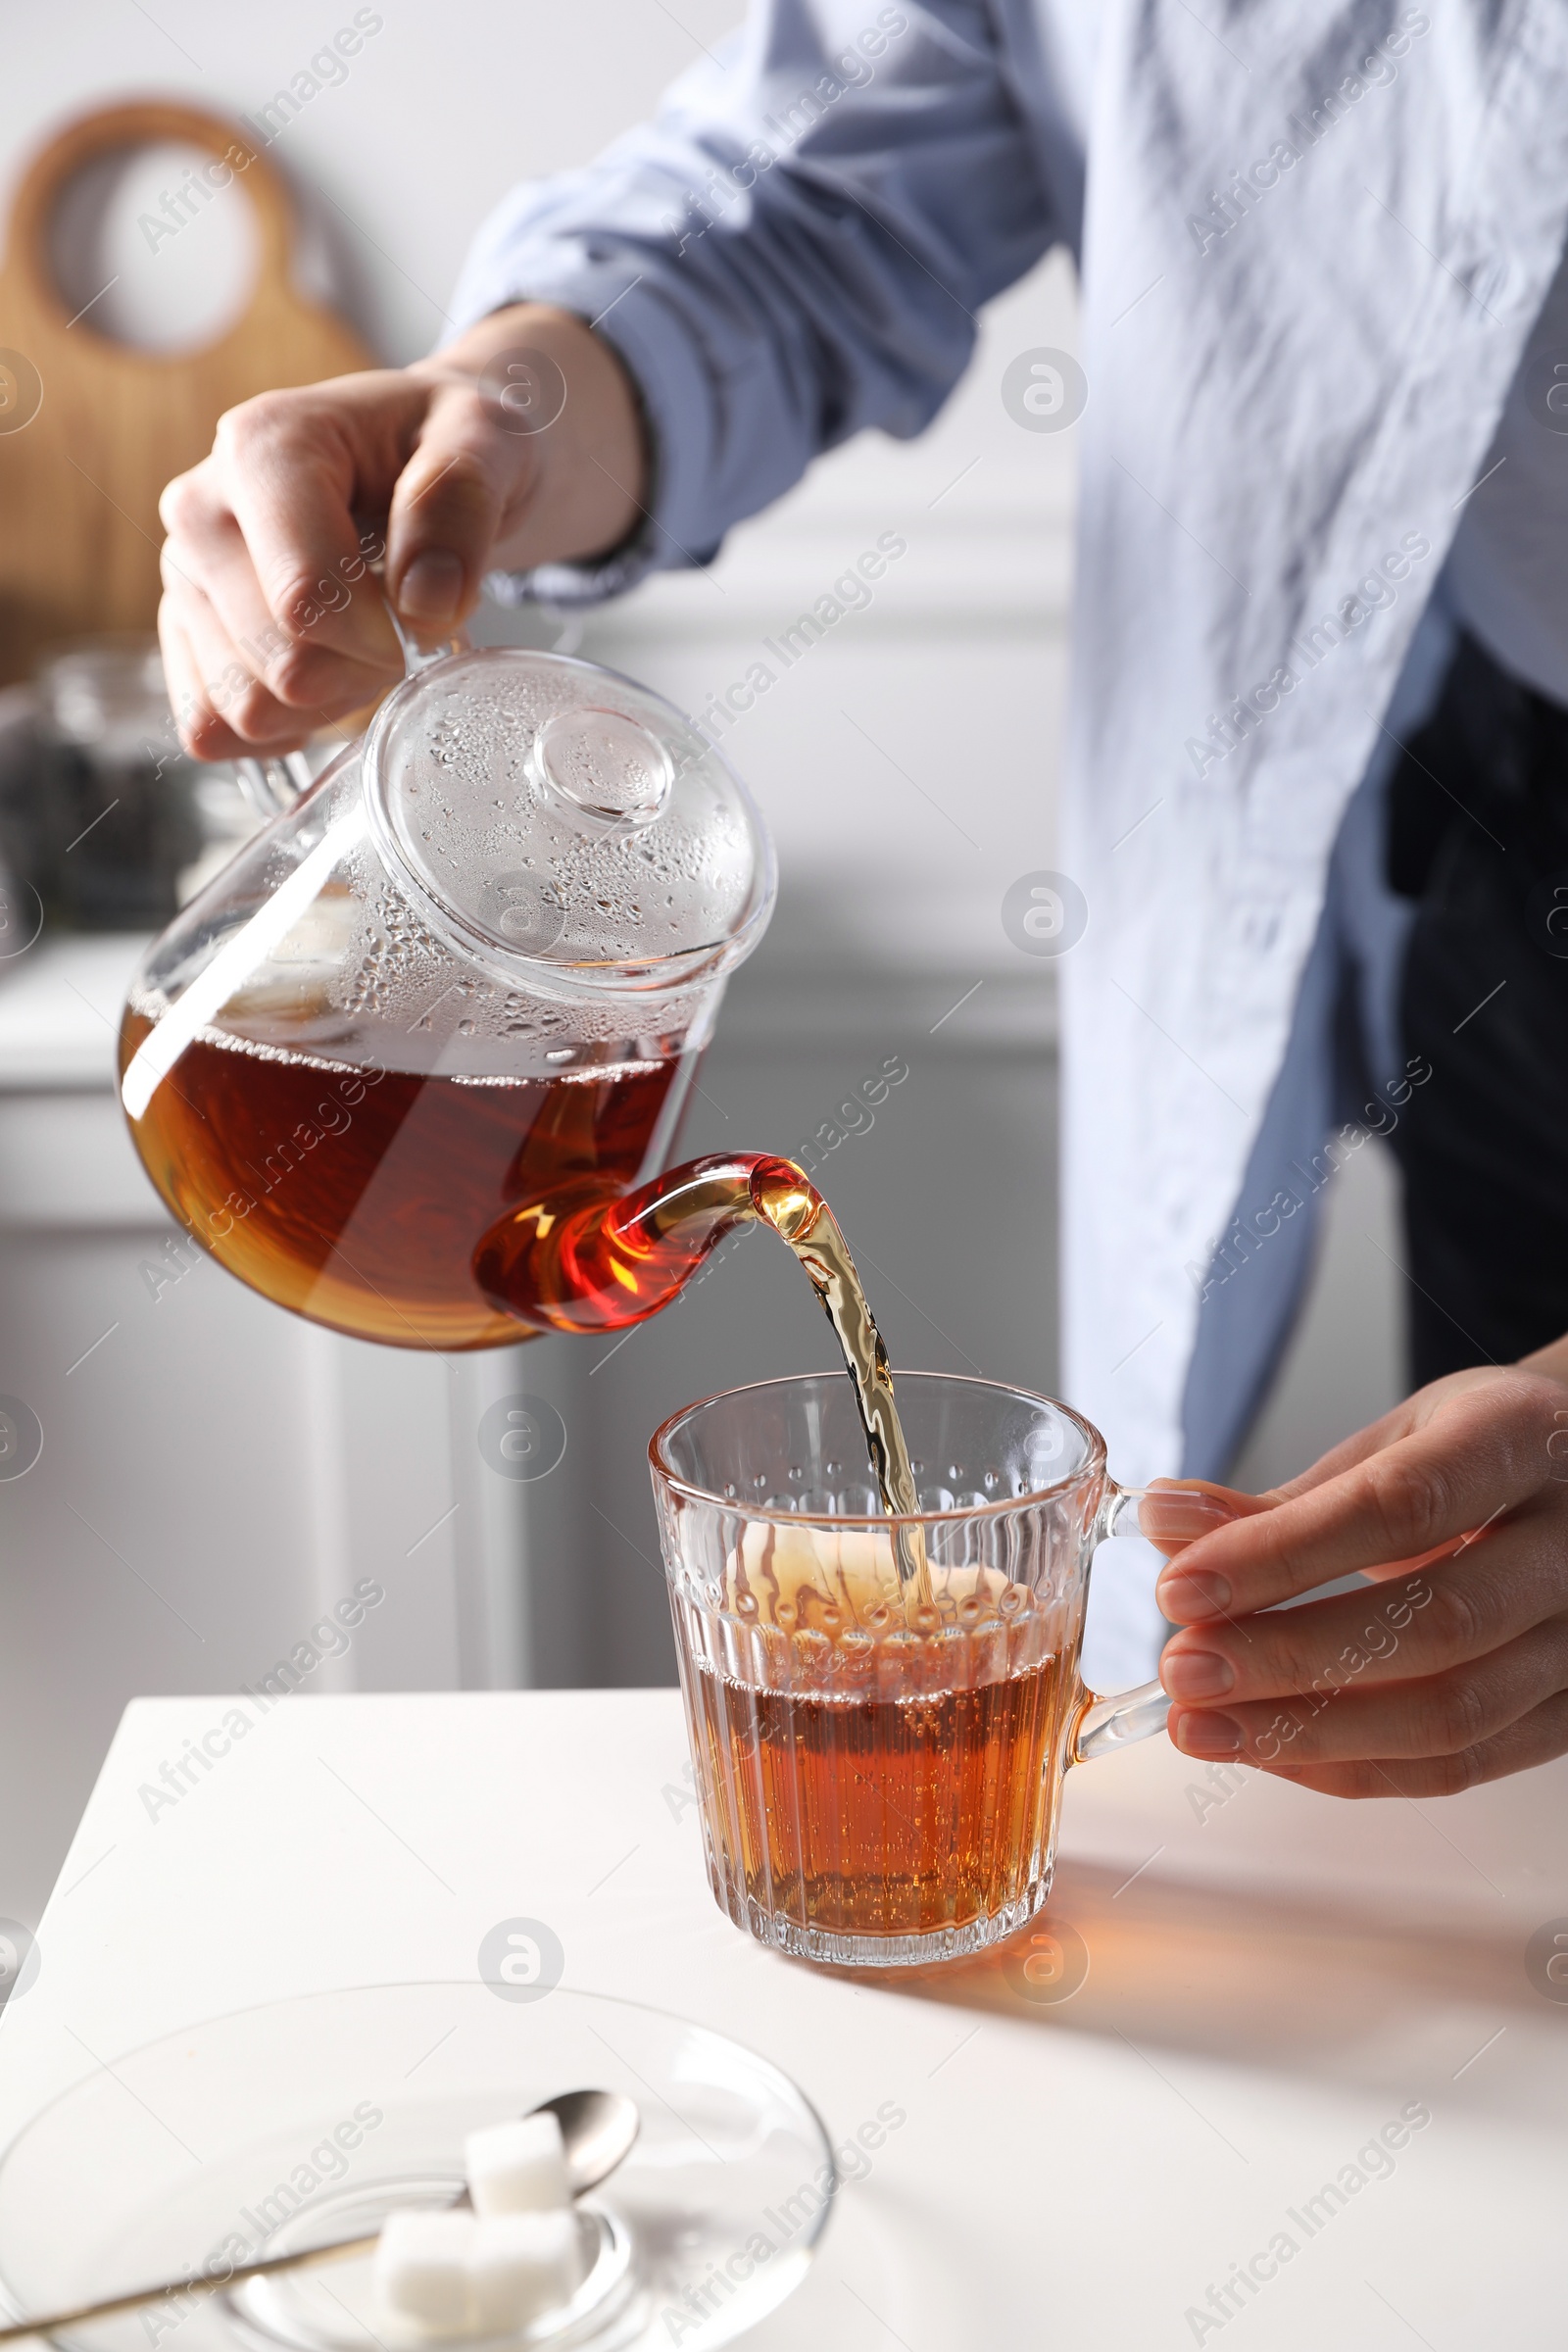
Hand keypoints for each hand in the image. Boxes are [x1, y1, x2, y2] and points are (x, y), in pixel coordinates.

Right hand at [157, 304, 646, 758]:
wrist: (417, 455)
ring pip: (247, 708)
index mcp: (259, 449)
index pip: (303, 598)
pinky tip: (323, 682)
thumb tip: (424, 603)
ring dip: (326, 704)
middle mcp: (200, 511)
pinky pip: (213, 731)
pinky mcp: (183, 633)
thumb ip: (457, 504)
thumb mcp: (484, 440)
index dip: (382, 638)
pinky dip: (280, 729)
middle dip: (362, 672)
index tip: (427, 618)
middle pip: (281, 665)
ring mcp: (183, 577)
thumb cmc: (443, 444)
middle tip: (400, 631)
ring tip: (361, 648)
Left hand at [1149, 1363, 1567, 1795]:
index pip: (1401, 1506)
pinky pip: (1464, 1765)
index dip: (1284, 1554)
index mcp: (1520, 1440)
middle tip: (1182, 1670)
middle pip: (1435, 1623)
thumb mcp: (1395, 1442)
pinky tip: (1268, 1749)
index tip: (1182, 1587)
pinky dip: (1354, 1766)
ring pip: (1454, 1713)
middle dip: (1289, 1657)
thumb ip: (1286, 1498)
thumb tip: (1165, 1523)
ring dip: (1309, 1731)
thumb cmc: (1481, 1454)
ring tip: (1201, 1725)